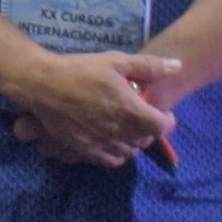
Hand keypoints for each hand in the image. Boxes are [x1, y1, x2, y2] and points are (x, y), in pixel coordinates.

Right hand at [6, 49, 183, 166]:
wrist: (43, 84)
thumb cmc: (81, 70)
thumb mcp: (116, 61)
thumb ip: (149, 66)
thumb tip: (178, 66)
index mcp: (131, 111)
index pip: (162, 127)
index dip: (166, 119)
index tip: (161, 111)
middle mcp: (120, 132)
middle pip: (147, 139)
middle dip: (148, 128)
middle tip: (140, 114)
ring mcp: (103, 144)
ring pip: (131, 151)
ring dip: (134, 141)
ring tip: (126, 126)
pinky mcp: (87, 150)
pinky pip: (112, 160)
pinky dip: (117, 152)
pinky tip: (111, 139)